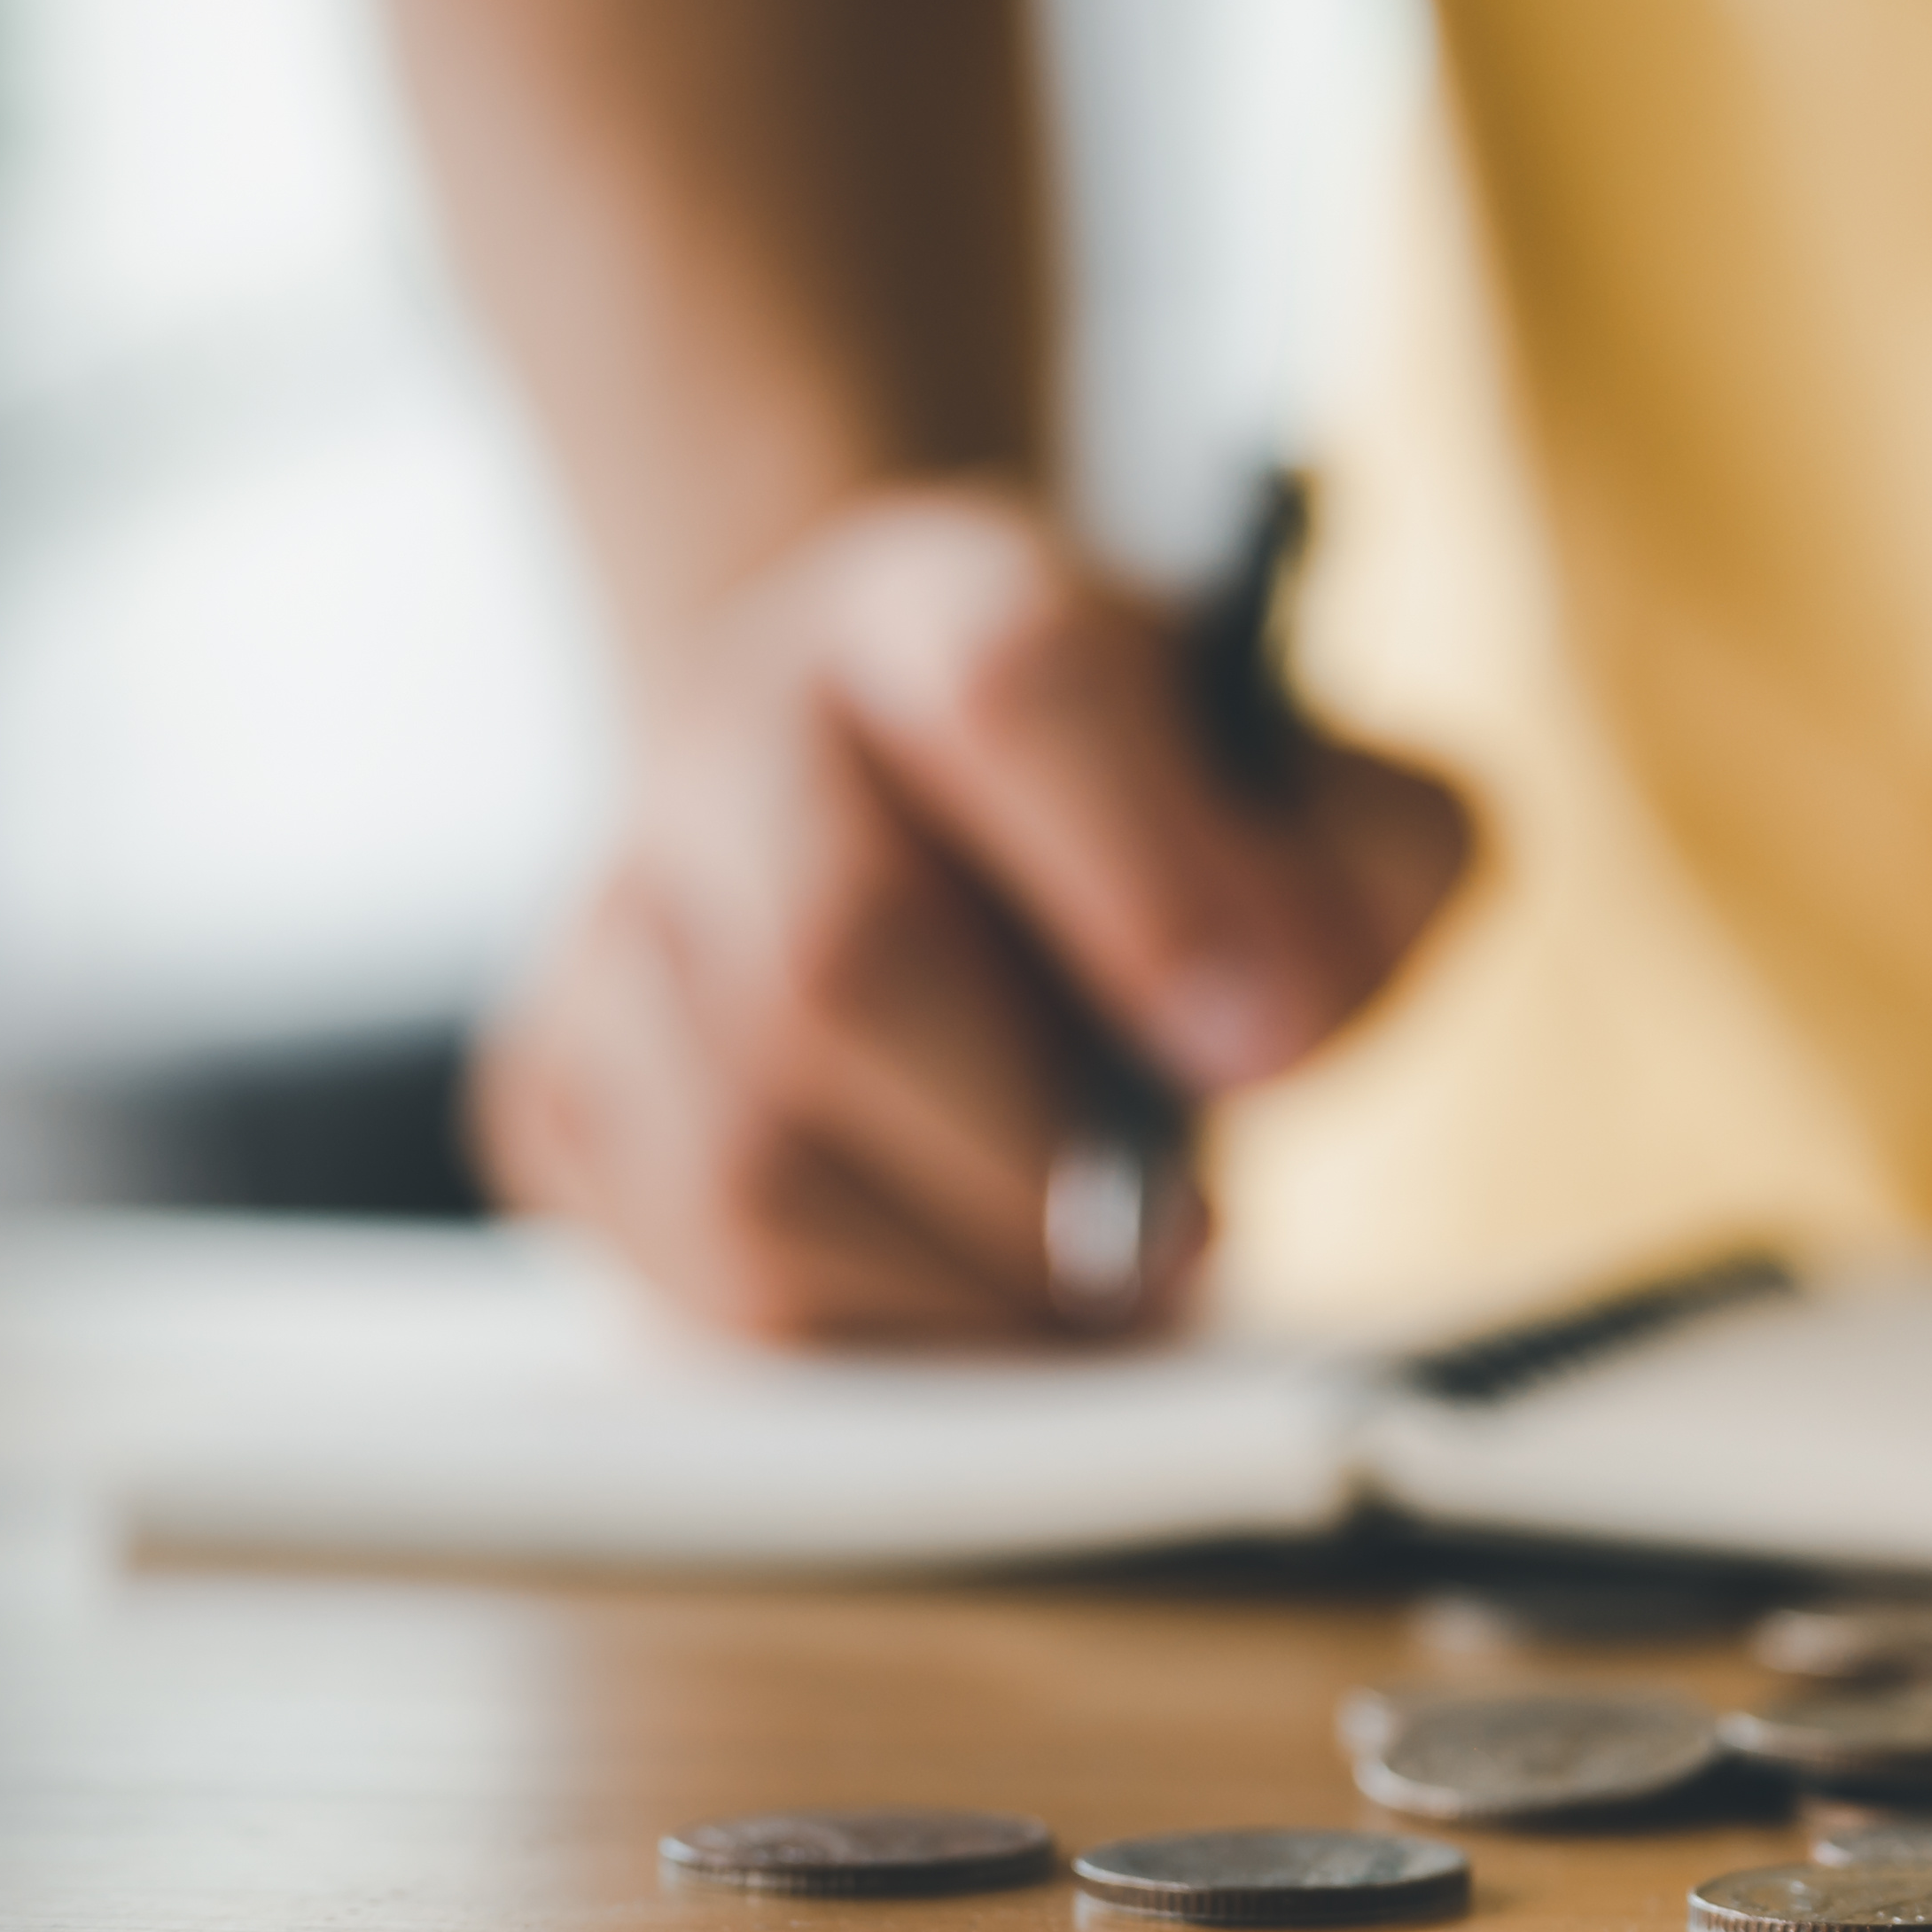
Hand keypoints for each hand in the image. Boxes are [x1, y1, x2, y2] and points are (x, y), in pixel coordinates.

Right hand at [473, 484, 1472, 1339]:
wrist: (947, 823)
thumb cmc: (1178, 837)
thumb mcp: (1328, 798)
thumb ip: (1371, 871)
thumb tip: (1277, 1015)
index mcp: (942, 599)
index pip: (1015, 684)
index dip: (1152, 880)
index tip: (1277, 1045)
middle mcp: (741, 721)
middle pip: (839, 958)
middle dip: (1039, 1147)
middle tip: (1180, 1231)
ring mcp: (616, 903)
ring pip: (746, 1159)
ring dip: (960, 1270)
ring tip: (1091, 1280)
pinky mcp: (560, 1087)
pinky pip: (692, 1281)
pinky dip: (872, 1332)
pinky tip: (976, 1291)